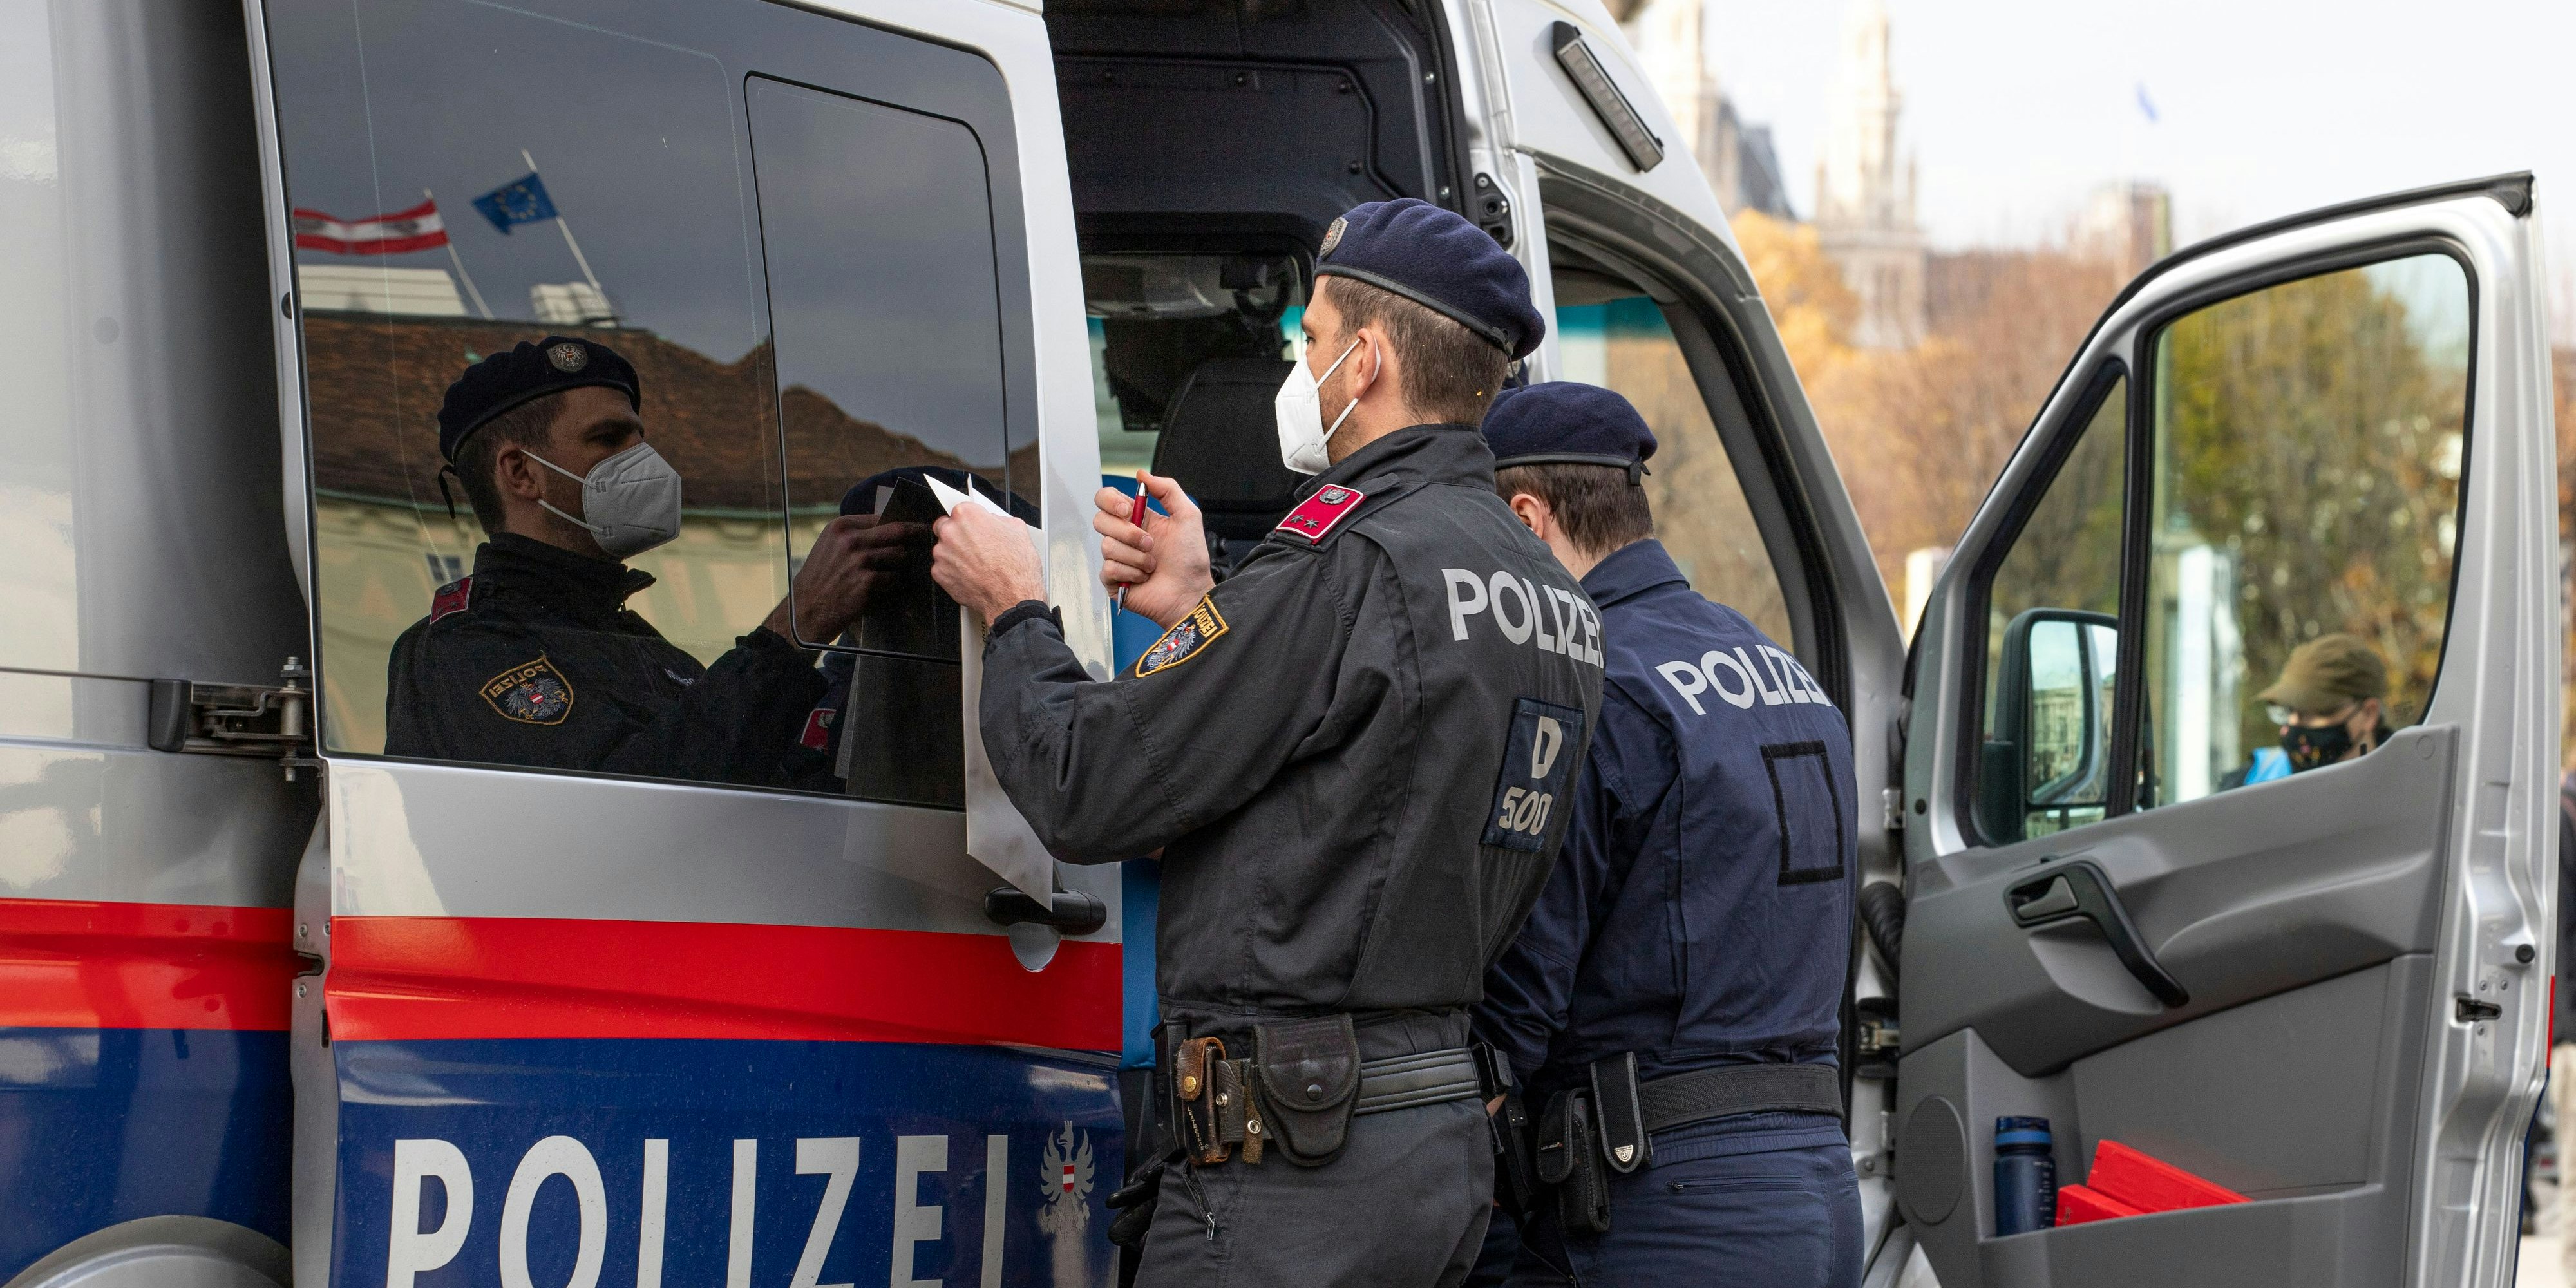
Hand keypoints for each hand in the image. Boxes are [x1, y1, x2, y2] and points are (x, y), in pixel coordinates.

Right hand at [764, 514, 926, 642]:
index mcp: (841, 526)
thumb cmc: (820, 577)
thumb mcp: (831, 545)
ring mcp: (860, 560)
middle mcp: (851, 540)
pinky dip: (894, 584)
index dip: (901, 521)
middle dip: (916, 533)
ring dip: (903, 564)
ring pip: (899, 555)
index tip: (915, 524)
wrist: (807, 608)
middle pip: (897, 531)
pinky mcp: (868, 581)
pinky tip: (886, 588)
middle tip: (928, 536)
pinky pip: (894, 578)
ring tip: (901, 570)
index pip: (882, 517)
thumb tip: (888, 527)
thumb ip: (856, 534)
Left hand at [930, 503, 1046, 620]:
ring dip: (955, 554)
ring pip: (943, 548)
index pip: (961, 509)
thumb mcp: (1018, 530)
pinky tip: (971, 575)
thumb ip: (998, 520)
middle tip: (974, 546)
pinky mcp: (939, 574)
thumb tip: (994, 522)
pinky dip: (953, 571)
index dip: (971, 520)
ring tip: (976, 564)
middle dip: (958, 534)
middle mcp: (950, 532)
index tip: (974, 526)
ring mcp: (942, 554)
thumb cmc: (1016, 567)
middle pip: (946, 526)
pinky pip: (942, 568)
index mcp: (968, 515)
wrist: (1013, 597)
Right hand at [1095, 471, 1211, 628]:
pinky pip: (1109, 568)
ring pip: (1107, 546)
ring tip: (1152, 565)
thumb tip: (1142, 474)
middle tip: (1150, 544)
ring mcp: (1117, 558)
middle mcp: (1124, 536)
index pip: (1106, 499)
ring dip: (1136, 557)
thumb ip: (1168, 489)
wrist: (1190, 592)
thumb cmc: (1191, 559)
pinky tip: (1143, 578)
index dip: (1110, 501)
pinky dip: (1131, 573)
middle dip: (1127, 532)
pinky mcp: (1113, 580)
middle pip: (1100, 520)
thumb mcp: (1188, 515)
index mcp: (1137, 519)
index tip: (1128, 510)